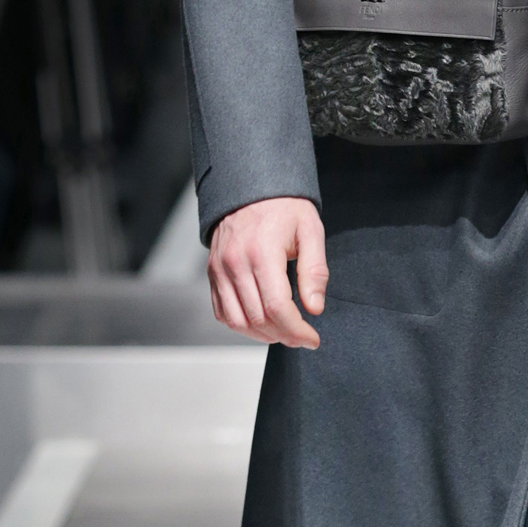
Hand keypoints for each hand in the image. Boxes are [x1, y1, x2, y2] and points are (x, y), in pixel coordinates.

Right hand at [208, 196, 327, 348]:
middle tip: (303, 337)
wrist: (250, 187)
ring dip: (263, 335)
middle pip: (258, 318)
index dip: (297, 330)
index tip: (312, 339)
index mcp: (262, 252)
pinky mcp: (212, 273)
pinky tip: (262, 323)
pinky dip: (242, 325)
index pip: (277, 307)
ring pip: (238, 321)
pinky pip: (222, 312)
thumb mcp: (311, 231)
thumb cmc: (284, 208)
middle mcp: (235, 263)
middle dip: (284, 335)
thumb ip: (315, 271)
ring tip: (284, 332)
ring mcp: (220, 270)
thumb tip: (315, 308)